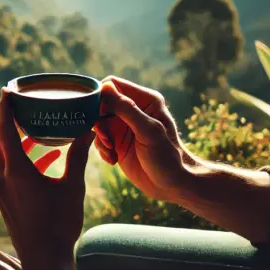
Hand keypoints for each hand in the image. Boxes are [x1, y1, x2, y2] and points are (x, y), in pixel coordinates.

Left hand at [0, 89, 94, 268]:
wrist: (45, 262)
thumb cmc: (59, 223)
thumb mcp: (73, 186)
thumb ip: (78, 156)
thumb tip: (88, 131)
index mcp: (17, 170)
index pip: (6, 130)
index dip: (6, 108)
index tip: (7, 90)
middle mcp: (4, 178)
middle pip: (2, 142)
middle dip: (11, 123)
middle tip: (24, 106)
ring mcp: (3, 192)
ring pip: (7, 158)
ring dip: (20, 143)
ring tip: (39, 131)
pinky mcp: (8, 202)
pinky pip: (11, 173)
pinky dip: (24, 162)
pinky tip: (47, 161)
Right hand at [93, 76, 189, 202]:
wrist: (172, 185)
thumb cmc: (167, 157)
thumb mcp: (148, 131)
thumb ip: (127, 109)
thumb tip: (105, 88)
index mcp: (145, 100)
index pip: (113, 85)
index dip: (100, 96)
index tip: (98, 115)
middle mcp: (133, 109)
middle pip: (101, 104)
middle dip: (98, 121)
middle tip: (106, 139)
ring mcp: (124, 126)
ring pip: (98, 122)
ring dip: (100, 138)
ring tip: (111, 151)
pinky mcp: (118, 142)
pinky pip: (100, 138)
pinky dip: (102, 149)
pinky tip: (112, 159)